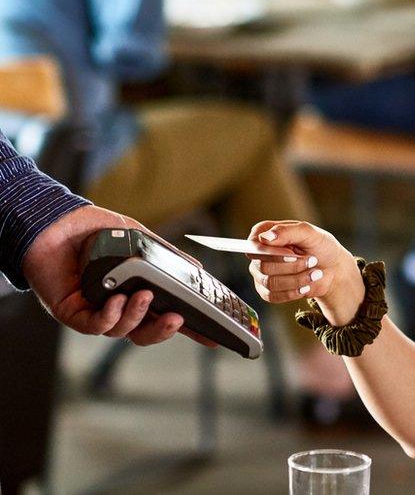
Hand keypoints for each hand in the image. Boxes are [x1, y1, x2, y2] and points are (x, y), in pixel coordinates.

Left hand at [21, 205, 216, 346]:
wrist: (54, 221)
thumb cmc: (93, 230)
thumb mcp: (139, 238)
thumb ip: (166, 255)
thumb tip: (196, 270)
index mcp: (136, 292)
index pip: (166, 315)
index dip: (191, 329)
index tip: (215, 339)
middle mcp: (118, 306)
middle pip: (146, 333)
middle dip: (164, 331)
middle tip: (178, 319)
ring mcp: (96, 311)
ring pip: (123, 331)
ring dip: (137, 317)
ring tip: (143, 296)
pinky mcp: (72, 313)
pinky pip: (96, 326)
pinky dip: (110, 317)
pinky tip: (116, 301)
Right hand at [247, 220, 364, 325]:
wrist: (333, 269)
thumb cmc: (321, 247)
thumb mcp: (310, 233)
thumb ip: (287, 232)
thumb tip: (264, 237)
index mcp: (266, 233)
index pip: (254, 243)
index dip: (270, 251)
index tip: (292, 252)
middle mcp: (261, 253)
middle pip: (263, 266)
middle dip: (292, 266)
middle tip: (311, 260)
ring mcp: (263, 273)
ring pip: (270, 282)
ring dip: (296, 279)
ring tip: (314, 273)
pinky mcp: (269, 290)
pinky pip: (272, 296)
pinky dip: (292, 292)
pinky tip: (305, 286)